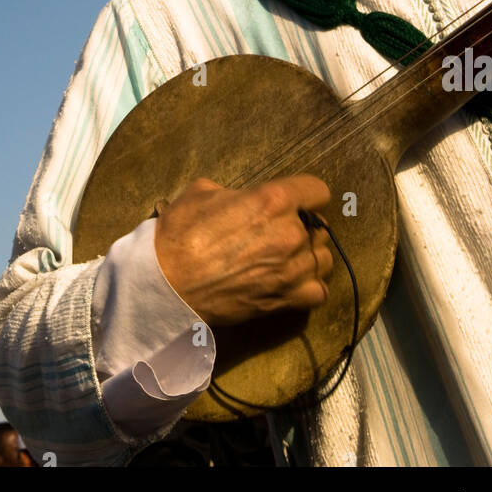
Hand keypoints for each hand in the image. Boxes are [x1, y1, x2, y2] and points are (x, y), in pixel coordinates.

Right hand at [153, 175, 332, 327]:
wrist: (168, 284)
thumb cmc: (181, 233)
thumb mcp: (204, 191)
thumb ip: (236, 193)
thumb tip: (242, 200)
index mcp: (273, 200)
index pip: (317, 191)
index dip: (305, 195)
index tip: (293, 202)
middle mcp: (291, 233)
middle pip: (321, 226)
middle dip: (303, 226)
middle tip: (279, 232)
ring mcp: (292, 270)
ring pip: (324, 259)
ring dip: (309, 257)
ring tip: (287, 258)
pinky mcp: (286, 300)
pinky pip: (319, 291)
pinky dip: (309, 287)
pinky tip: (291, 282)